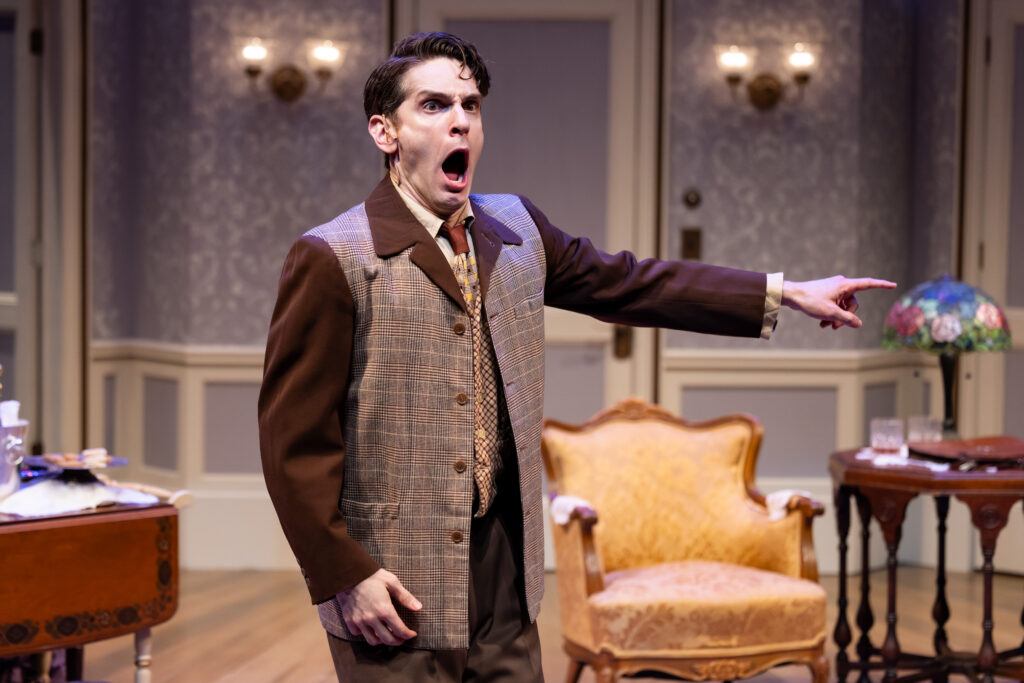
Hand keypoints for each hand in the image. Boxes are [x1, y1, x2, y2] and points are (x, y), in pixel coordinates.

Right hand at [336, 568, 421, 645]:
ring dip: (383, 641)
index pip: (399, 630)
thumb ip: (405, 597)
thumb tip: (418, 607)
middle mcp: (371, 618)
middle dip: (398, 641)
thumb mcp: (392, 582)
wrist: (350, 573)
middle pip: (387, 639)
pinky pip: (358, 634)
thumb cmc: (373, 576)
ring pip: (373, 640)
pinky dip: (366, 634)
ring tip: (388, 635)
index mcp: (384, 609)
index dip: (408, 634)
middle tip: (402, 638)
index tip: (412, 634)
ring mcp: (359, 620)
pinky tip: (372, 628)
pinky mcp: (349, 620)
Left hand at [782, 276, 896, 329]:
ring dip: (837, 318)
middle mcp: (842, 285)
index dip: (882, 285)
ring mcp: (834, 289)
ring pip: (843, 307)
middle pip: (853, 304)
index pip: (868, 284)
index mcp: (845, 285)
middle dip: (846, 317)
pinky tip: (822, 323)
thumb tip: (858, 324)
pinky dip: (831, 314)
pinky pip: (835, 306)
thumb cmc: (810, 301)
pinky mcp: (828, 294)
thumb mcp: (831, 313)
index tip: (894, 285)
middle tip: (835, 328)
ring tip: (826, 326)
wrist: (792, 295)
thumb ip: (847, 319)